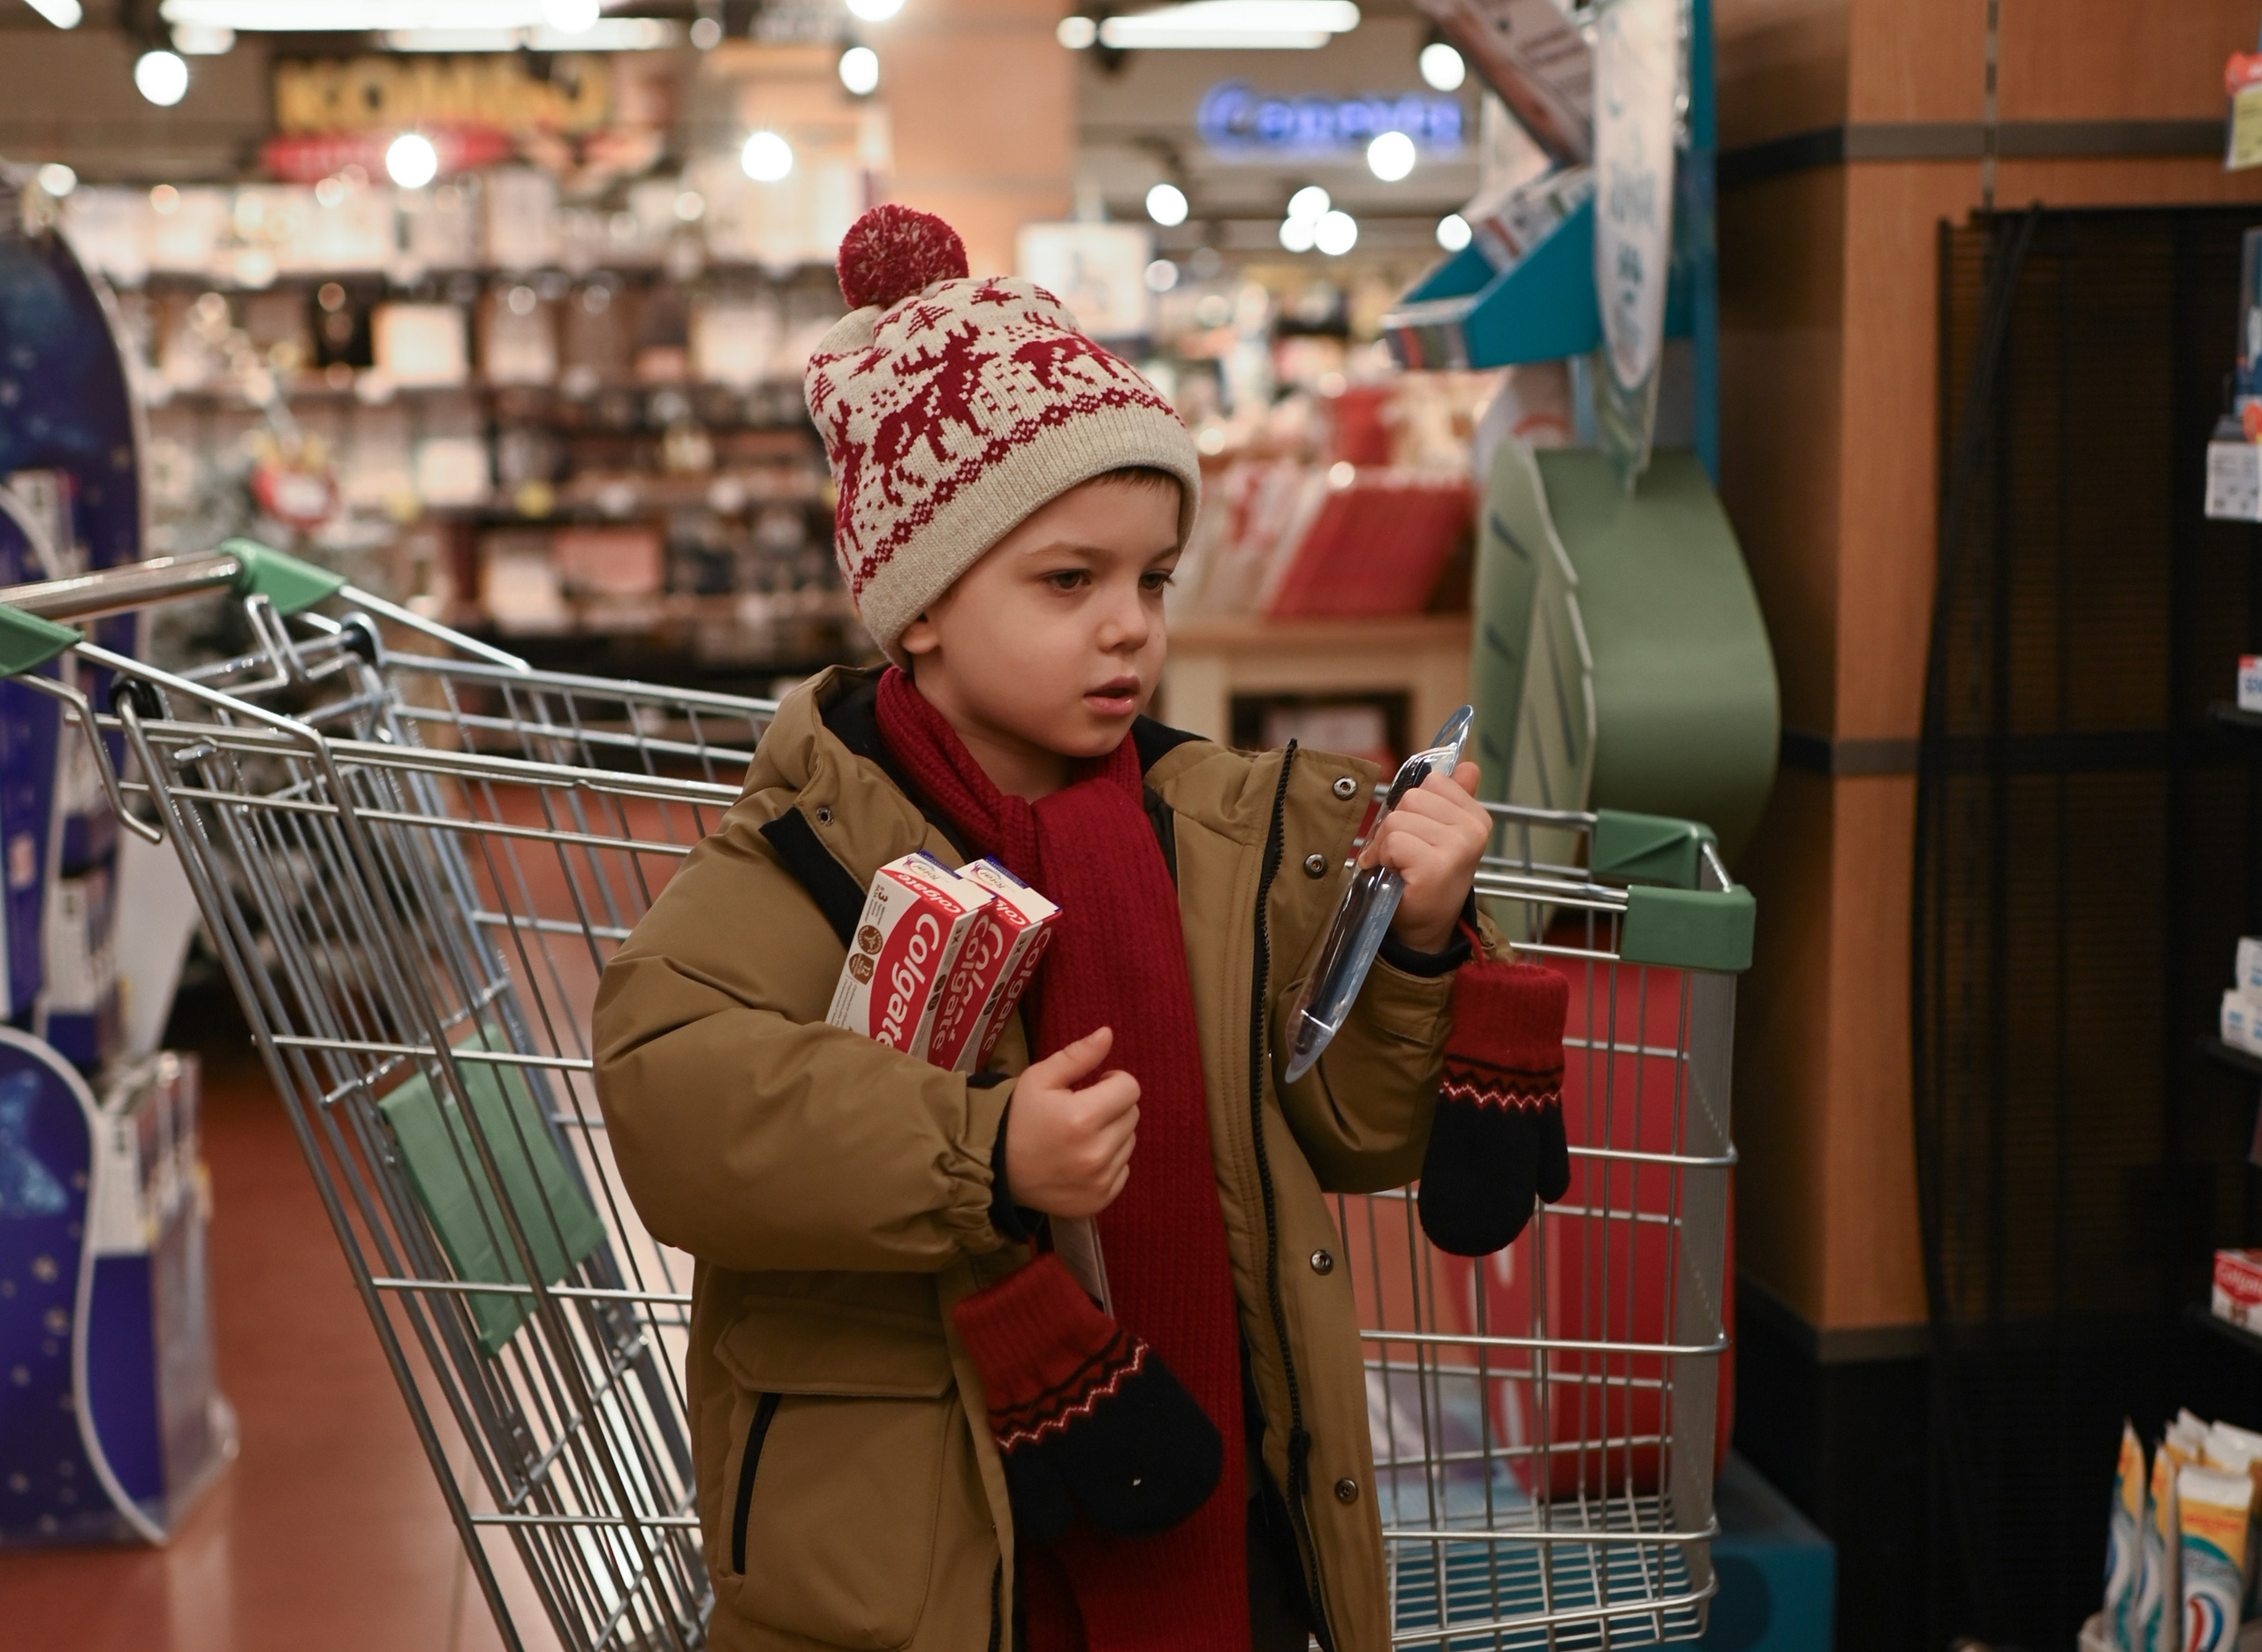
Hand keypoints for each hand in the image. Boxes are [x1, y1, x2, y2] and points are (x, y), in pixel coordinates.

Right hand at [1002, 1026, 1139, 1218]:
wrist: (996, 1169)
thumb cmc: (1019, 1118)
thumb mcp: (1039, 1078)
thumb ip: (1077, 1055)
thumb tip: (1108, 1033)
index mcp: (1082, 1118)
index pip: (1130, 1088)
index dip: (1112, 1081)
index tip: (1093, 1086)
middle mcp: (1096, 1153)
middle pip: (1132, 1114)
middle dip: (1113, 1106)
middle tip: (1083, 1111)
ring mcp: (1100, 1180)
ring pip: (1129, 1141)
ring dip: (1112, 1133)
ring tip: (1080, 1136)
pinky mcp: (1101, 1200)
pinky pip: (1123, 1170)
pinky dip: (1109, 1161)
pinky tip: (1082, 1159)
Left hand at [1364, 761, 1489, 953]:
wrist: (1423, 930)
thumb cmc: (1426, 880)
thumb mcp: (1441, 835)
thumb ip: (1452, 799)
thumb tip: (1468, 766)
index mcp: (1477, 818)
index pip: (1432, 781)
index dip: (1412, 807)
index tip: (1418, 835)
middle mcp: (1473, 831)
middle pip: (1411, 798)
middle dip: (1394, 826)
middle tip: (1401, 856)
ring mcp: (1457, 848)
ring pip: (1398, 820)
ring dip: (1385, 845)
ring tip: (1397, 867)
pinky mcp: (1435, 867)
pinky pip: (1393, 842)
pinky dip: (1382, 859)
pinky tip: (1394, 877)